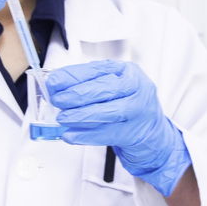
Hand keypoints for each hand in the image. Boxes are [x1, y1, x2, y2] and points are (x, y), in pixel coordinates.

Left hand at [46, 60, 190, 196]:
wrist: (151, 132)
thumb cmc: (128, 105)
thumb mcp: (113, 87)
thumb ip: (88, 84)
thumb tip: (57, 85)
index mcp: (128, 71)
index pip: (97, 70)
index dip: (73, 76)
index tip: (54, 81)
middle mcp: (137, 88)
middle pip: (102, 89)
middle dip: (75, 95)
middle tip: (57, 100)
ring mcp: (138, 111)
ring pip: (105, 112)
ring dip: (79, 115)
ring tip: (62, 118)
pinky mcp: (134, 132)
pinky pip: (106, 134)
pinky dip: (85, 135)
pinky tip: (71, 135)